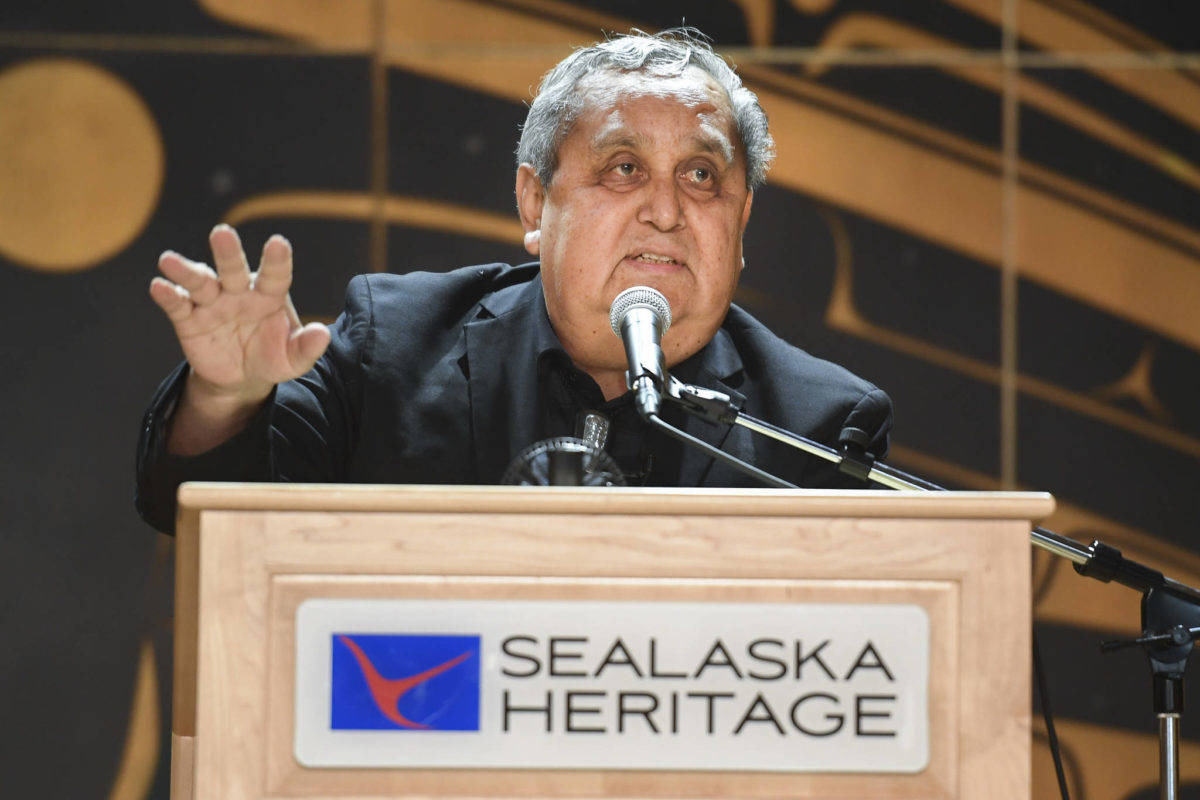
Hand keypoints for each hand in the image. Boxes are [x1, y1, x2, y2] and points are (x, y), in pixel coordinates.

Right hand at [149, 224, 329, 452]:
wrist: (242, 378)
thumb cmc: (273, 357)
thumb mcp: (293, 359)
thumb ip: (307, 346)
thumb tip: (323, 334)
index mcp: (269, 295)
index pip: (275, 275)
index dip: (277, 260)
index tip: (278, 243)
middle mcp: (239, 292)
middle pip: (233, 269)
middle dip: (228, 252)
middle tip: (222, 232)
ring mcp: (212, 303)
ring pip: (200, 282)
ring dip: (186, 270)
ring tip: (169, 260)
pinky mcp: (189, 319)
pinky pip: (178, 305)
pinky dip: (168, 295)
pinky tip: (158, 286)